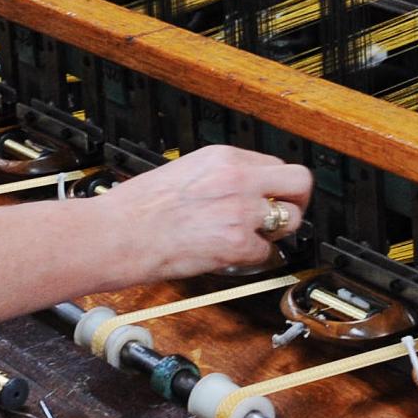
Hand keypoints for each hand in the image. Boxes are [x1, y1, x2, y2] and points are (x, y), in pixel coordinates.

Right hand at [94, 146, 315, 282]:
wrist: (117, 233)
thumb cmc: (138, 207)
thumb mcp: (185, 171)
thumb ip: (220, 176)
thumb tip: (241, 189)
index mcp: (223, 157)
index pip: (275, 165)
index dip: (274, 186)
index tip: (269, 198)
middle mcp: (238, 178)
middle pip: (300, 182)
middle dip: (295, 202)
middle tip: (282, 217)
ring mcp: (241, 210)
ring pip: (291, 220)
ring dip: (276, 233)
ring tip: (252, 240)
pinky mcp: (237, 243)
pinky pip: (266, 253)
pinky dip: (253, 260)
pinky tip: (232, 257)